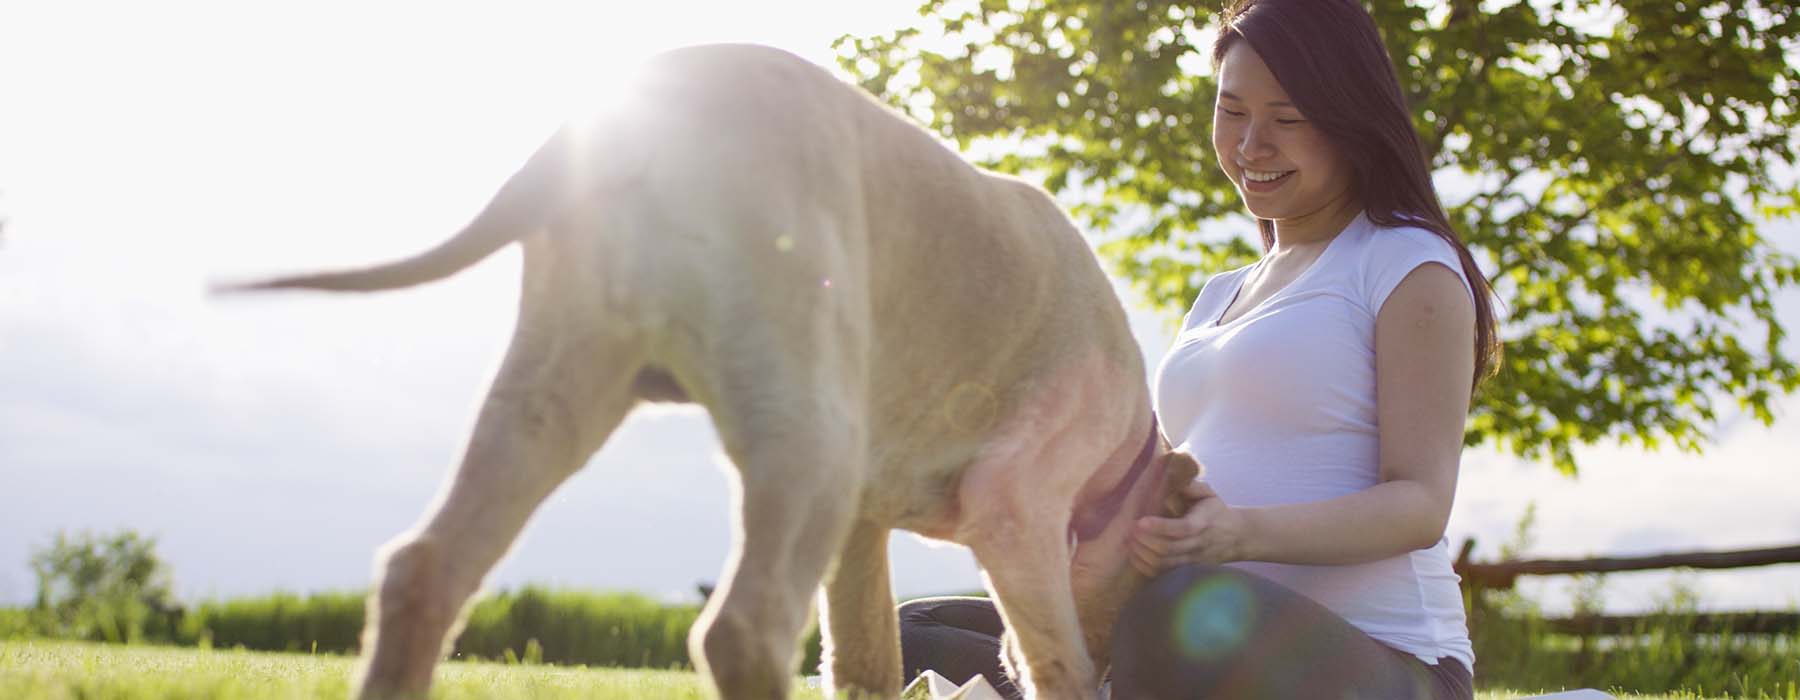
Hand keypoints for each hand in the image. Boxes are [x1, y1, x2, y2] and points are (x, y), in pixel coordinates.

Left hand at [1128, 479, 1250, 574]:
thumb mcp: (1208, 493)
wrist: (1235, 537)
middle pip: (1167, 549)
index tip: (1141, 521)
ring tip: (1129, 540)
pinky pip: (1162, 572)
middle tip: (1130, 529)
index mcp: (1202, 522)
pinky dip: (1144, 566)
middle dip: (1144, 540)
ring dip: (1141, 553)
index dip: (1160, 527)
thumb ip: (1190, 485)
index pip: (1182, 529)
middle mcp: (1197, 543)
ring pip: (1162, 563)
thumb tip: (1168, 477)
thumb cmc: (1215, 511)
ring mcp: (1190, 558)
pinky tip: (1134, 554)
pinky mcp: (1184, 567)